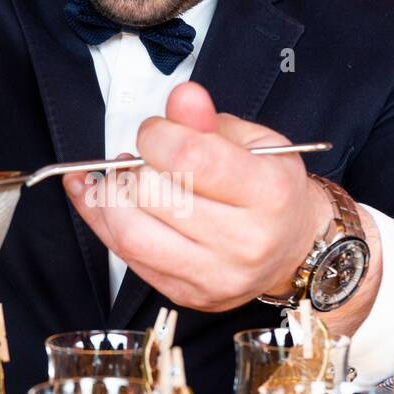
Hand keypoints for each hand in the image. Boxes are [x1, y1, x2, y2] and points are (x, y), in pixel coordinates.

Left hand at [63, 82, 332, 311]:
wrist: (292, 246)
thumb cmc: (270, 189)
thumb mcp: (254, 141)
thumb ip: (210, 120)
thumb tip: (182, 97)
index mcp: (270, 193)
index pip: (189, 157)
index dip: (156, 136)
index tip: (155, 133)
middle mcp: (247, 241)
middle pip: (155, 197)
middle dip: (133, 169)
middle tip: (139, 159)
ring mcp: (216, 276)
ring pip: (131, 235)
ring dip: (109, 199)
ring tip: (118, 180)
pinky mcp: (189, 295)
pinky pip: (127, 259)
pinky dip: (103, 224)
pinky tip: (101, 199)